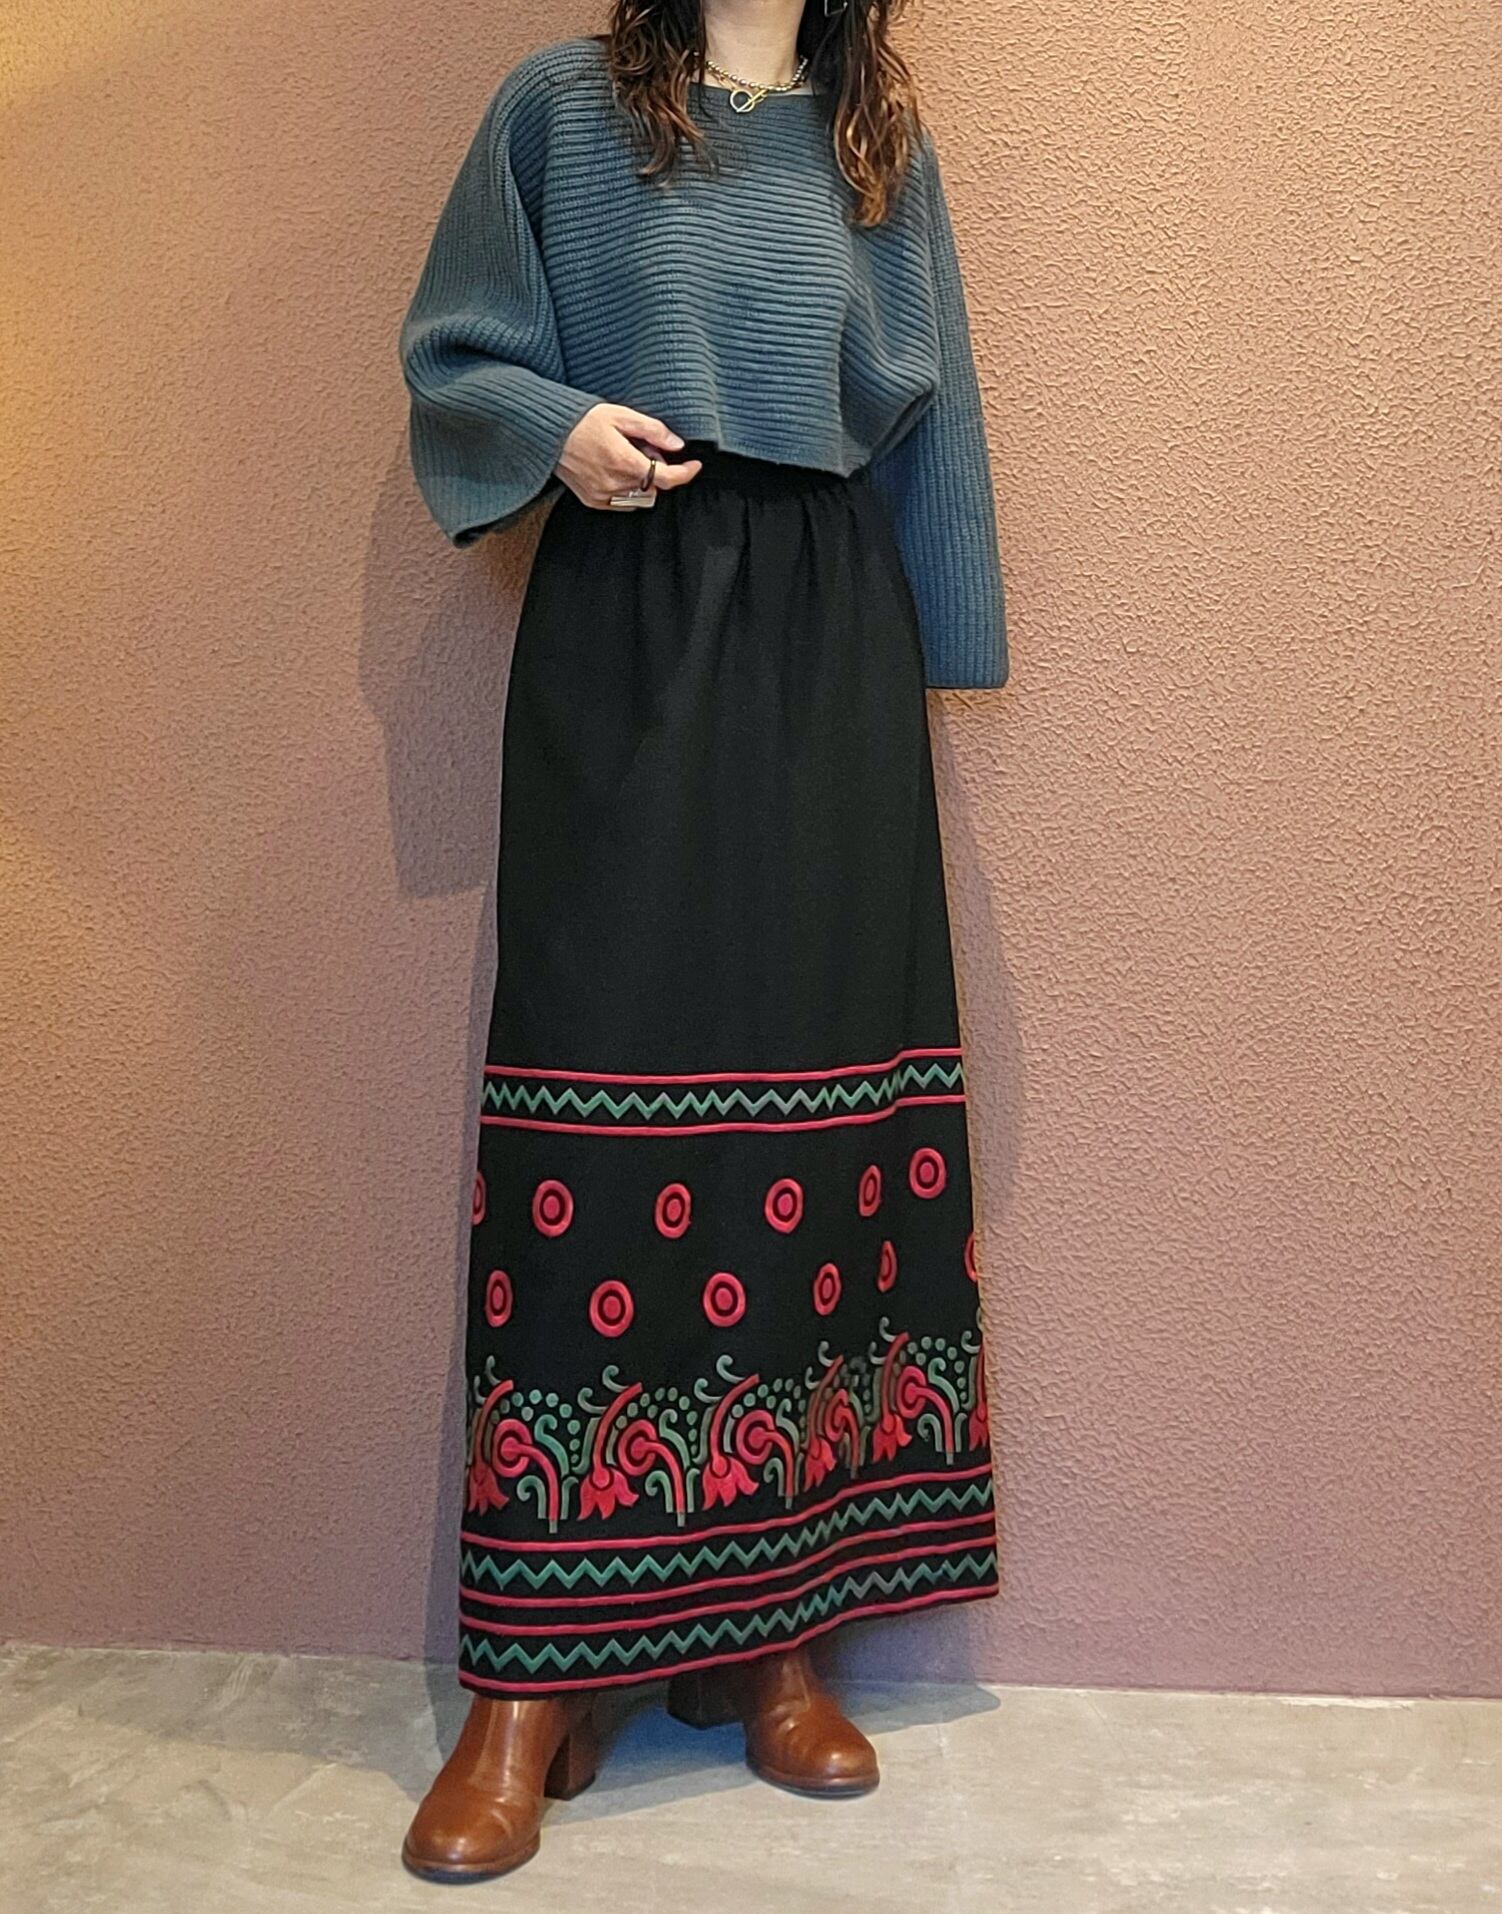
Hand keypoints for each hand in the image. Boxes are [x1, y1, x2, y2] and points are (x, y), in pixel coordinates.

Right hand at [556, 405, 703, 507]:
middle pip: (654, 488)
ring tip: (626, 458)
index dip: (685, 473)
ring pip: (639, 498)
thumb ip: (653, 431)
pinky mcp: (592, 500)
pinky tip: (614, 469)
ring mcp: (602, 495)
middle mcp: (615, 484)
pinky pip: (621, 503)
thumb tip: (677, 445)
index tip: (694, 465)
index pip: (667, 479)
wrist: (547, 433)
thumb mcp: (621, 415)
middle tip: (644, 449)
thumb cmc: (582, 420)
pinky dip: (626, 490)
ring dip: (642, 482)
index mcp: (625, 462)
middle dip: (657, 471)